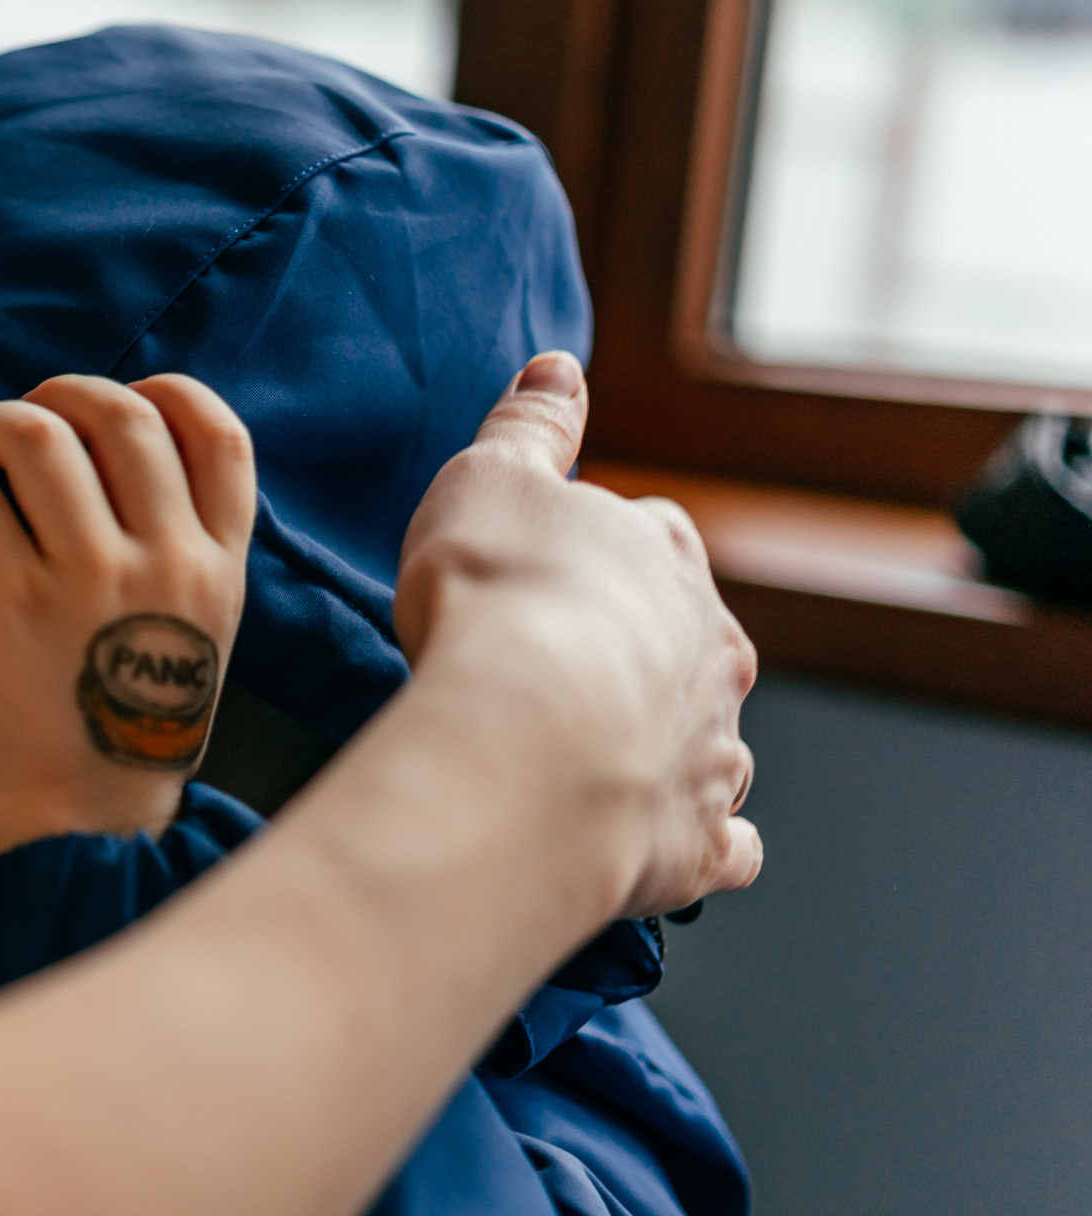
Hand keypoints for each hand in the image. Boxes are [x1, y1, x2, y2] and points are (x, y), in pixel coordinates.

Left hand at [0, 375, 255, 856]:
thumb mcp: (189, 639)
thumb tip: (102, 450)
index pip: (215, 431)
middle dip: (60, 396)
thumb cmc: (117, 735)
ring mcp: (87, 581)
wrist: (78, 834)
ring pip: (39, 434)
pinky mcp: (6, 600)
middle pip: (120, 414)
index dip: (158, 395)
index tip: (114, 406)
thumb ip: (172, 552)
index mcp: (218, 570)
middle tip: (21, 422)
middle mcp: (164, 565)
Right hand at [395, 352, 763, 918]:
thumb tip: (559, 366)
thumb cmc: (498, 602)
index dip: (607, 552)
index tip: (560, 571)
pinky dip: (707, 846)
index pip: (655, 537)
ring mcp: (712, 752)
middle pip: (695, 646)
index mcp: (663, 560)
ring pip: (719, 745)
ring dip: (680, 751)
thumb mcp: (490, 478)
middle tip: (576, 672)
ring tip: (610, 766)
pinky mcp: (696, 844)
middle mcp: (710, 654)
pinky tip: (673, 849)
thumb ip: (530, 425)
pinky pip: (725, 848)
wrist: (523, 738)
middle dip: (650, 657)